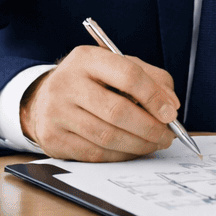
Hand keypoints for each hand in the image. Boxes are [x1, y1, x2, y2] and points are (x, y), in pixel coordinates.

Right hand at [19, 45, 178, 161]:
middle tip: (166, 136)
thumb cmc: (91, 82)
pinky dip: (120, 156)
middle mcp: (66, 83)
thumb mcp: (117, 67)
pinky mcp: (52, 138)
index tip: (171, 113)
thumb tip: (171, 105)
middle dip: (149, 127)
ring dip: (138, 145)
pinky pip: (95, 154)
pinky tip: (133, 151)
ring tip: (154, 144)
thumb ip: (151, 79)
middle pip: (117, 111)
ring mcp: (56, 112)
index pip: (128, 75)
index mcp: (86, 58)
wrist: (44, 98)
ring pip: (107, 136)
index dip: (154, 96)